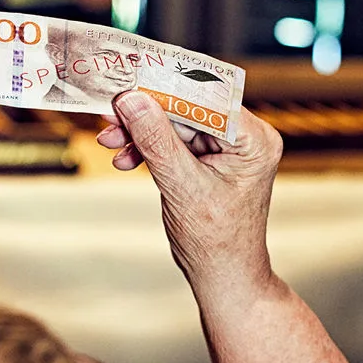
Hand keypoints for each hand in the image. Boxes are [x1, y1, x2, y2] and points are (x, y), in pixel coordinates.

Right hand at [97, 93, 282, 299]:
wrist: (221, 276)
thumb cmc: (216, 241)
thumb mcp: (182, 187)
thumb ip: (156, 141)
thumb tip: (132, 101)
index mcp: (253, 140)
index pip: (206, 99)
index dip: (164, 90)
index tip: (128, 86)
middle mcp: (243, 138)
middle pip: (186, 108)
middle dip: (144, 114)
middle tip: (109, 114)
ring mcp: (224, 149)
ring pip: (173, 124)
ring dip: (139, 133)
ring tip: (109, 141)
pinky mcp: (206, 161)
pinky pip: (171, 143)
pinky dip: (146, 149)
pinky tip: (124, 158)